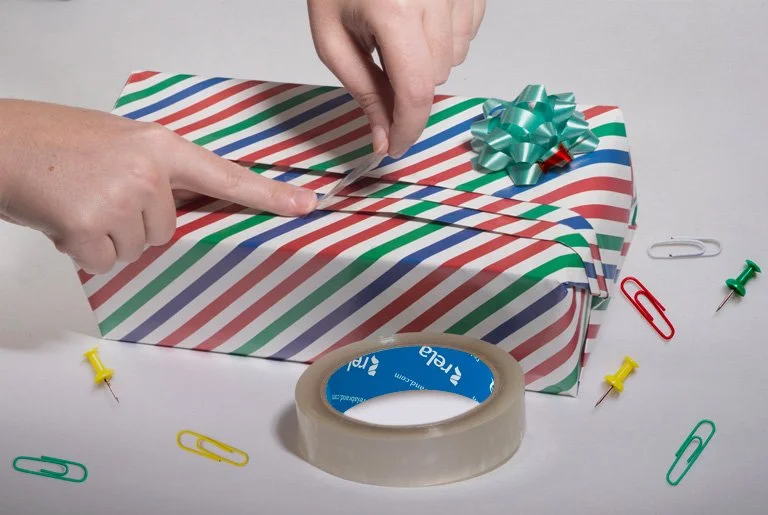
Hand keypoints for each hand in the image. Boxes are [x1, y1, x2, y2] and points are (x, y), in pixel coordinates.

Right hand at [0, 100, 316, 273]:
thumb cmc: (54, 143)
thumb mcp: (121, 145)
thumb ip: (159, 174)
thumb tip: (178, 212)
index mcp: (161, 146)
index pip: (226, 176)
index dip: (268, 195)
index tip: (305, 206)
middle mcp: (150, 171)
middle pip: (169, 229)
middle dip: (136, 224)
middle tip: (98, 196)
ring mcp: (124, 199)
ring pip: (139, 247)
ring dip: (108, 237)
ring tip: (79, 204)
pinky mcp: (96, 228)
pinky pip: (107, 260)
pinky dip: (83, 250)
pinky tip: (65, 219)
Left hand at [307, 0, 485, 157]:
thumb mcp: (333, 39)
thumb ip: (362, 91)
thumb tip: (383, 138)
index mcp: (394, 11)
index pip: (414, 91)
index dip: (408, 128)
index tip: (396, 146)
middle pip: (435, 79)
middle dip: (408, 89)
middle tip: (381, 69)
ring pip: (454, 61)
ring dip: (427, 64)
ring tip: (397, 36)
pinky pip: (467, 35)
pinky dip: (445, 41)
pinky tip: (419, 23)